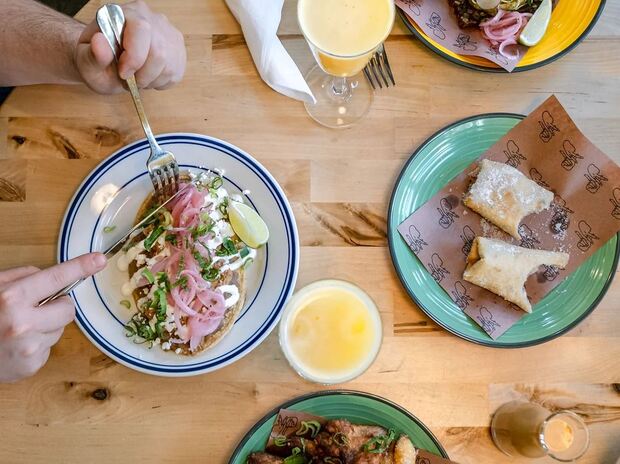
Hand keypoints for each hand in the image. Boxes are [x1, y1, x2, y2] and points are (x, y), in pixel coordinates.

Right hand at [0, 253, 106, 382]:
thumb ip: (22, 278)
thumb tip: (53, 278)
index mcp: (11, 298)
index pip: (56, 278)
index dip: (80, 267)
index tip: (100, 260)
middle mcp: (23, 323)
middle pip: (68, 309)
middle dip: (57, 306)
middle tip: (35, 308)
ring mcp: (28, 347)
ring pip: (59, 329)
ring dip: (45, 327)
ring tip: (17, 330)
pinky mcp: (31, 365)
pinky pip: (49, 348)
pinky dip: (37, 345)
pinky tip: (16, 345)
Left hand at [75, 0, 185, 93]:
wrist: (107, 62)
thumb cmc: (97, 60)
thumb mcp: (86, 60)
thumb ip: (92, 53)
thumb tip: (100, 42)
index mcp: (125, 13)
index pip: (141, 29)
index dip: (135, 57)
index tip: (123, 73)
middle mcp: (151, 18)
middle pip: (159, 52)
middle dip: (143, 75)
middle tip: (130, 81)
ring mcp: (168, 33)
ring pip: (169, 66)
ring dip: (152, 81)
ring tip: (138, 78)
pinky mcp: (178, 50)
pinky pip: (176, 73)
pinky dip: (161, 83)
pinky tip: (148, 77)